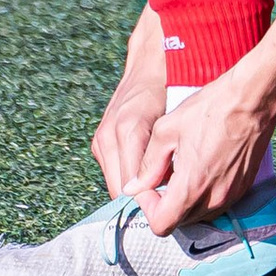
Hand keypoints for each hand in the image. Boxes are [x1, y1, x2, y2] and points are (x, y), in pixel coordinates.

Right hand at [90, 7, 169, 197]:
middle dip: (141, 202)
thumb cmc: (170, 89)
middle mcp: (109, 137)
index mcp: (128, 131)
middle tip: (165, 207)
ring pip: (115, 184)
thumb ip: (167, 156)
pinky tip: (149, 177)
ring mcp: (101, 139)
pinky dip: (129, 178)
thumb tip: (170, 192)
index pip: (130, 189)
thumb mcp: (175, 123)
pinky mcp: (100, 141)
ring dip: (135, 191)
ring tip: (159, 194)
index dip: (149, 205)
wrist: (151, 63)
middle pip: (120, 192)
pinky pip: (113, 172)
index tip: (167, 212)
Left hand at [134, 73, 274, 232]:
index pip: (161, 225)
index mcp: (191, 187)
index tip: (147, 188)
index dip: (147, 209)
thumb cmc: (210, 109)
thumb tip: (134, 187)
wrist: (253, 99)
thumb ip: (148, 165)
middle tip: (161, 178)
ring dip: (184, 201)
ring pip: (198, 214)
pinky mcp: (243, 188)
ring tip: (182, 171)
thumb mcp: (167, 130)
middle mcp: (213, 198)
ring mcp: (231, 195)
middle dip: (164, 205)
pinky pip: (216, 204)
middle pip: (179, 222)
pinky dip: (203, 195)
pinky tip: (201, 168)